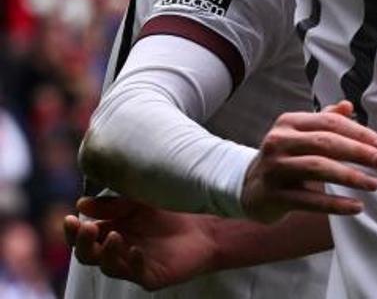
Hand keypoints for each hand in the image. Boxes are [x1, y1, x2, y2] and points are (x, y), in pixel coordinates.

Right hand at [64, 196, 218, 289]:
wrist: (206, 224)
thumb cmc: (171, 211)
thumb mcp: (140, 201)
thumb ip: (113, 204)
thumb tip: (81, 203)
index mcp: (109, 231)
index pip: (82, 236)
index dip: (72, 231)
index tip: (70, 218)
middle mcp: (116, 251)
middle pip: (88, 255)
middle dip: (83, 243)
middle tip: (87, 229)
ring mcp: (132, 265)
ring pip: (108, 266)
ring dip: (107, 252)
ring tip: (114, 235)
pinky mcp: (151, 276)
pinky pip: (136, 273)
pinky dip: (133, 262)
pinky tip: (136, 250)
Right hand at [241, 100, 376, 222]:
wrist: (248, 188)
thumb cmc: (285, 157)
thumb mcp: (301, 134)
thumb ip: (325, 120)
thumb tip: (348, 105)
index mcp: (289, 122)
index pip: (331, 123)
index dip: (360, 133)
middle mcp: (279, 141)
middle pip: (326, 143)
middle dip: (360, 153)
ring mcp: (274, 168)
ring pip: (318, 169)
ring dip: (351, 177)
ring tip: (375, 184)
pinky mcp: (272, 196)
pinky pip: (309, 200)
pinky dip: (335, 204)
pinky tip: (356, 207)